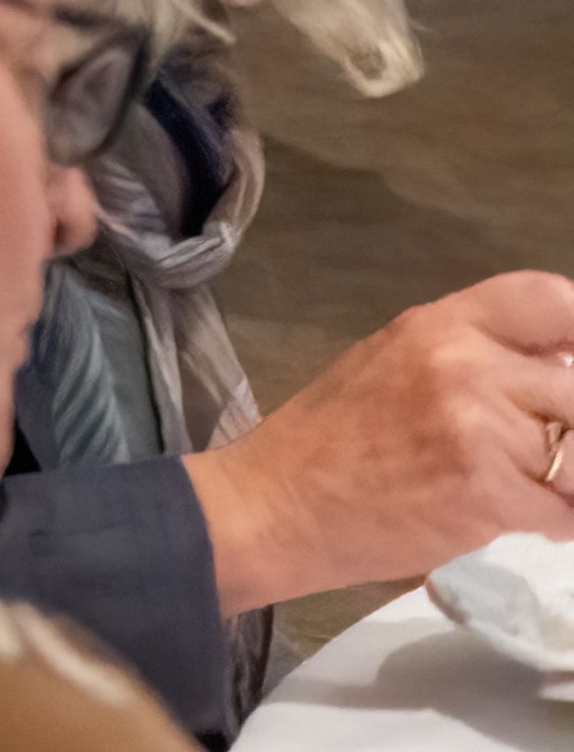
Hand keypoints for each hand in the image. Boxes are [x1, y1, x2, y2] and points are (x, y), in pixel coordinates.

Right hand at [192, 276, 573, 609]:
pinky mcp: (489, 494)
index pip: (549, 302)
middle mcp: (464, 365)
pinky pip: (566, 511)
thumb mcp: (392, 360)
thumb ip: (471, 353)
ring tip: (532, 488)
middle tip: (545, 450)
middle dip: (569, 426)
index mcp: (438, 325)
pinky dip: (553, 522)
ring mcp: (480, 429)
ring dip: (565, 479)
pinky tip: (516, 517)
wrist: (280, 503)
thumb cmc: (331, 434)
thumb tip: (557, 359)